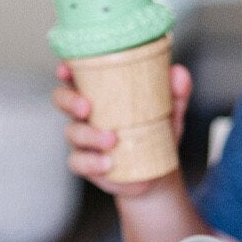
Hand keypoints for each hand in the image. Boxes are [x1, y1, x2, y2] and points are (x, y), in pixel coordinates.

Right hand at [52, 61, 191, 198]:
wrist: (157, 172)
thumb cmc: (156, 133)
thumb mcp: (170, 111)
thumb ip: (175, 92)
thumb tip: (178, 73)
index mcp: (99, 94)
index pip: (75, 76)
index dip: (66, 70)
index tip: (66, 68)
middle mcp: (85, 115)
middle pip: (62, 100)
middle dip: (69, 101)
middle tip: (87, 107)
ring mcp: (83, 140)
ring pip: (72, 133)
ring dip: (88, 135)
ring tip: (111, 140)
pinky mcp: (86, 164)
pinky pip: (78, 162)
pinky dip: (91, 162)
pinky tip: (108, 163)